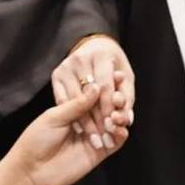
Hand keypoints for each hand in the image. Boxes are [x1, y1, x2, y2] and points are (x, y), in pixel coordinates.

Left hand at [0, 88, 129, 184]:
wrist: (32, 170)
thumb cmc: (36, 141)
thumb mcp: (54, 116)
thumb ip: (77, 103)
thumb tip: (96, 86)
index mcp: (74, 110)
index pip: (95, 95)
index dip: (106, 86)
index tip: (117, 75)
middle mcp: (87, 122)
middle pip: (108, 108)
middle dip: (116, 101)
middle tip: (120, 96)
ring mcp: (95, 136)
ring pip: (115, 124)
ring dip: (120, 117)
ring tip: (118, 114)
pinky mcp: (101, 152)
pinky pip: (116, 142)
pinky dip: (121, 134)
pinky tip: (120, 129)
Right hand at [51, 34, 135, 148]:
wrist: (93, 46)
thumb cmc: (114, 65)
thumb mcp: (127, 77)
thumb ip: (127, 97)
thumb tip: (127, 119)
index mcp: (100, 56)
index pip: (105, 87)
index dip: (109, 108)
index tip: (113, 127)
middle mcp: (81, 59)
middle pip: (89, 94)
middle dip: (98, 118)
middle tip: (105, 137)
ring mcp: (66, 66)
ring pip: (75, 100)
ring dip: (85, 122)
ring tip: (95, 138)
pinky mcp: (56, 74)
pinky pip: (62, 100)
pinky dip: (72, 116)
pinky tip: (80, 130)